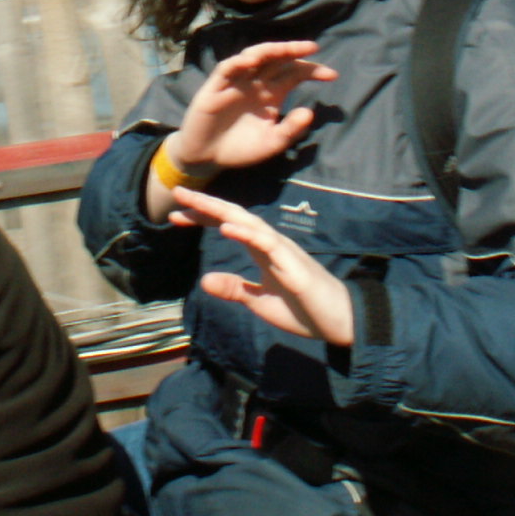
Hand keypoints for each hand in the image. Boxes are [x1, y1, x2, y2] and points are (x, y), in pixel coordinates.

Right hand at [173, 41, 334, 174]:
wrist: (208, 158)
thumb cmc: (241, 148)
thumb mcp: (272, 143)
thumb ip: (290, 130)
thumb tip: (310, 112)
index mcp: (272, 93)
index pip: (294, 73)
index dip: (312, 70)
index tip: (333, 75)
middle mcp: (256, 82)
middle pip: (276, 59)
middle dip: (293, 51)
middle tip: (312, 48)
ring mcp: (236, 82)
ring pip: (253, 56)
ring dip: (269, 50)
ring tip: (285, 49)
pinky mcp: (216, 87)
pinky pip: (227, 68)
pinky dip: (238, 62)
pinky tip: (251, 62)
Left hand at [173, 186, 356, 345]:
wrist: (339, 323)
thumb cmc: (303, 310)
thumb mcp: (259, 302)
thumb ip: (235, 289)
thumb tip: (204, 280)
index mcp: (262, 250)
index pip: (228, 225)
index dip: (203, 218)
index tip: (175, 215)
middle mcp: (271, 243)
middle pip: (234, 215)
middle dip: (205, 205)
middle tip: (177, 192)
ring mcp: (283, 251)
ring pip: (249, 222)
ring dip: (221, 211)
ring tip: (196, 202)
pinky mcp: (292, 264)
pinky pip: (266, 243)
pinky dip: (246, 233)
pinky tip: (226, 227)